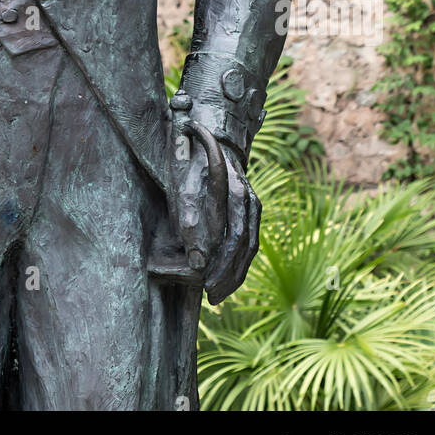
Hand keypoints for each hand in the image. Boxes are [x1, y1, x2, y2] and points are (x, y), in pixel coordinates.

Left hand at [173, 132, 260, 305]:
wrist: (212, 139)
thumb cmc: (189, 163)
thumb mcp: (181, 184)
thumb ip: (188, 218)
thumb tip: (197, 260)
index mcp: (231, 189)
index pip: (230, 236)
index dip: (219, 262)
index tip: (202, 279)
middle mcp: (246, 196)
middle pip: (241, 244)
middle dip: (225, 274)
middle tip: (209, 294)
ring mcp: (252, 203)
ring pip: (249, 246)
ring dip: (234, 274)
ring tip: (216, 294)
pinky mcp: (253, 209)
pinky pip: (251, 242)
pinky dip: (240, 263)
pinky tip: (227, 279)